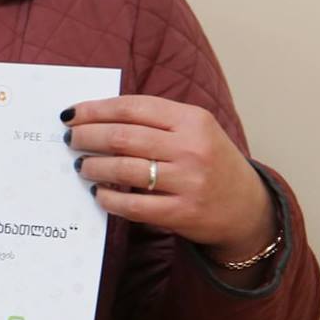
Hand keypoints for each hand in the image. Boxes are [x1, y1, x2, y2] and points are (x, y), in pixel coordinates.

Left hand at [64, 96, 275, 259]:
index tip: (70, 114)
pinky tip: (98, 193)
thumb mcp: (194, 131)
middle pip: (122, 137)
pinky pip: (132, 205)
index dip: (95, 109)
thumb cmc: (209, 162)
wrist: (249, 208)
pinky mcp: (183, 212)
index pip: (133, 107)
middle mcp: (192, 148)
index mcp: (193, 120)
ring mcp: (189, 181)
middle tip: (70, 139)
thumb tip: (95, 116)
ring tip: (81, 165)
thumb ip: (154, 121)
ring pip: (123, 169)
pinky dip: (107, 198)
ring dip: (93, 166)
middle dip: (87, 136)